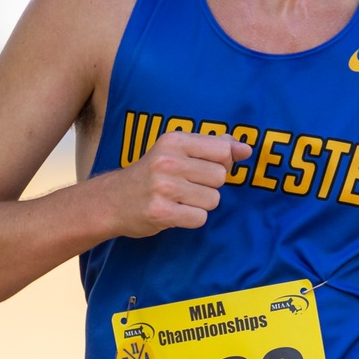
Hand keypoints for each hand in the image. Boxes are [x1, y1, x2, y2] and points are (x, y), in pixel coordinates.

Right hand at [106, 131, 249, 236]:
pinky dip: (192, 218)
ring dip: (201, 204)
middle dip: (210, 186)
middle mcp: (168, 161)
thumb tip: (246, 149)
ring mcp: (163, 187)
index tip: (206, 168)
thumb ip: (213, 146)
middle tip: (187, 186)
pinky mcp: (161, 212)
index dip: (223, 162)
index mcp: (173, 140)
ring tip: (180, 199)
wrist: (112, 201)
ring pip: (213, 199)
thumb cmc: (151, 174)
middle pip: (220, 177)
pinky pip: (200, 218)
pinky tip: (175, 212)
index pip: (222, 149)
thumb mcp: (176, 150)